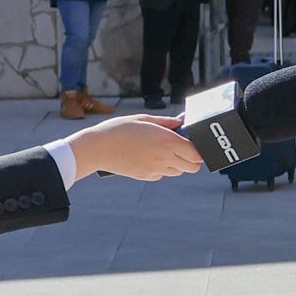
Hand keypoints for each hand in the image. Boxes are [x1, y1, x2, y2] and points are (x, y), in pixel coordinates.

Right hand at [65, 114, 202, 181]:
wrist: (96, 147)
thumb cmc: (119, 129)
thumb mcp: (144, 119)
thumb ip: (166, 122)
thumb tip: (180, 123)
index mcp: (167, 141)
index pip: (197, 154)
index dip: (199, 150)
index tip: (194, 144)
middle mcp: (165, 157)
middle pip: (193, 167)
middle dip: (193, 160)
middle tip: (184, 149)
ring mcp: (155, 169)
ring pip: (178, 172)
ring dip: (177, 164)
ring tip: (163, 152)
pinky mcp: (145, 176)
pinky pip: (162, 175)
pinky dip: (162, 169)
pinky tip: (150, 158)